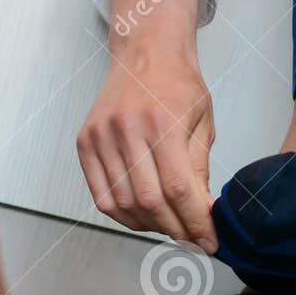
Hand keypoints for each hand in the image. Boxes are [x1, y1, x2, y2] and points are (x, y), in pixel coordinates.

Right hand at [77, 0, 216, 251]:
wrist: (146, 53)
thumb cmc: (180, 86)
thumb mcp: (203, 124)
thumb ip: (200, 171)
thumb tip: (203, 216)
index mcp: (163, 122)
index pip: (178, 189)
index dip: (196, 222)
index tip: (210, 242)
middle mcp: (127, 129)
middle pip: (149, 200)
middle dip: (175, 228)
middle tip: (192, 239)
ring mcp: (101, 136)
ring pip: (123, 203)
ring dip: (149, 225)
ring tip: (170, 227)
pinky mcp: (85, 141)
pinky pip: (102, 194)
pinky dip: (123, 214)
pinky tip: (144, 217)